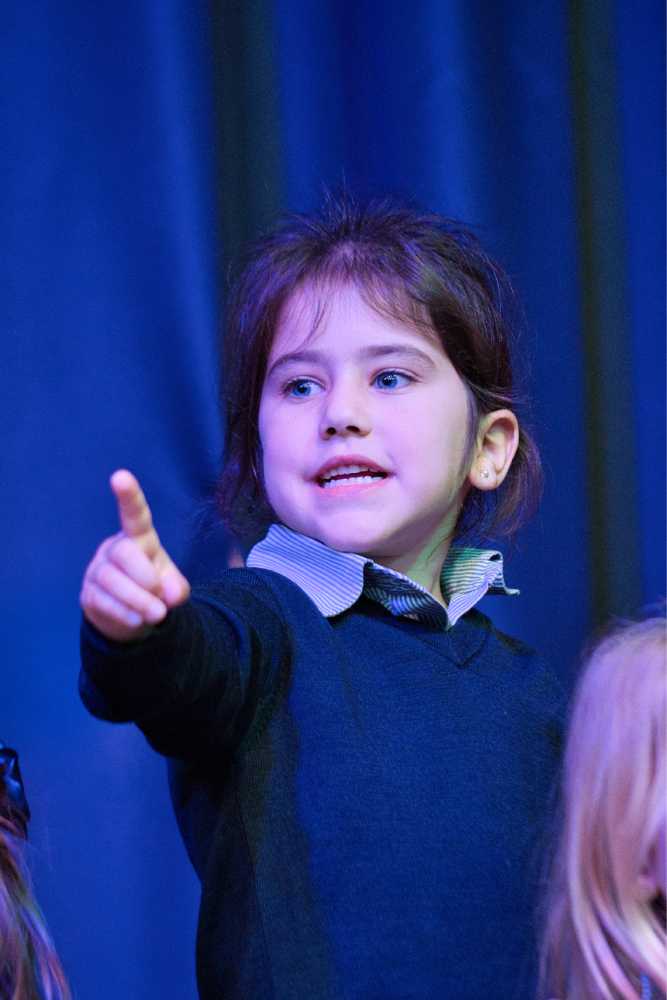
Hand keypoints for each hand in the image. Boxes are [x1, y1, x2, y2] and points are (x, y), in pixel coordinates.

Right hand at [80, 470, 190, 641]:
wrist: (135, 618)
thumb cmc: (157, 590)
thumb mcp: (174, 589)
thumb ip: (177, 589)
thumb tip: (169, 594)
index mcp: (139, 539)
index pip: (135, 515)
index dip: (129, 496)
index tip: (120, 476)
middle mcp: (114, 549)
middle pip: (123, 553)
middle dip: (145, 577)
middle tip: (161, 600)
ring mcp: (97, 571)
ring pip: (111, 580)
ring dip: (137, 601)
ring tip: (156, 615)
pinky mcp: (88, 593)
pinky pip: (102, 600)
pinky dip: (124, 613)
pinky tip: (137, 620)